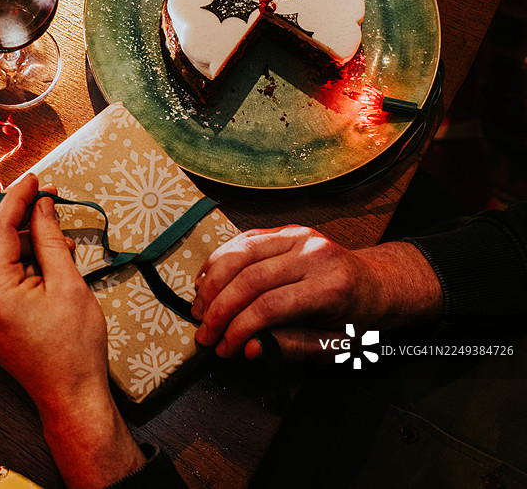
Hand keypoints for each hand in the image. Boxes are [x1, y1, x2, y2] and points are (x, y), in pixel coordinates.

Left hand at [0, 173, 144, 488]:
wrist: (69, 396)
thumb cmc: (75, 345)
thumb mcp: (68, 284)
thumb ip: (50, 239)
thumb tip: (42, 206)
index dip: (18, 199)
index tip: (36, 179)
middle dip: (17, 216)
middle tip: (46, 199)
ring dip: (17, 240)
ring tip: (55, 235)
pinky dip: (14, 261)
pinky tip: (41, 258)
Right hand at [190, 225, 442, 359]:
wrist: (379, 285)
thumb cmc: (359, 320)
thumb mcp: (335, 347)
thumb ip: (291, 347)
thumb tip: (248, 349)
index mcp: (331, 286)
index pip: (270, 306)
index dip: (239, 329)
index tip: (224, 349)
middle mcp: (314, 253)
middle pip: (250, 278)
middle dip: (219, 309)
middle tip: (204, 332)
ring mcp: (299, 236)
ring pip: (241, 253)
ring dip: (213, 282)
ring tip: (199, 308)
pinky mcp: (287, 229)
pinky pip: (245, 240)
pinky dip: (220, 260)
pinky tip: (207, 281)